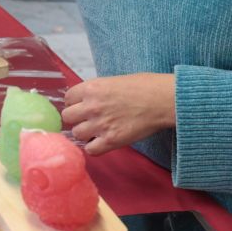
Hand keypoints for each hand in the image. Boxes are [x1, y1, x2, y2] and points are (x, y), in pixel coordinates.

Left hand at [61, 73, 176, 155]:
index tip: (81, 106)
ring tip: (96, 131)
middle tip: (87, 119)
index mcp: (92, 88)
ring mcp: (101, 124)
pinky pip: (90, 150)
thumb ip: (98, 91)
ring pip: (77, 134)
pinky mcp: (111, 140)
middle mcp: (92, 106)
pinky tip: (102, 142)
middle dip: (76, 118)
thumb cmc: (145, 86)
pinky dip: (94, 147)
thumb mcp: (115, 80)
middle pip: (68, 117)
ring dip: (85, 133)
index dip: (74, 103)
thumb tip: (89, 99)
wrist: (163, 100)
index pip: (68, 98)